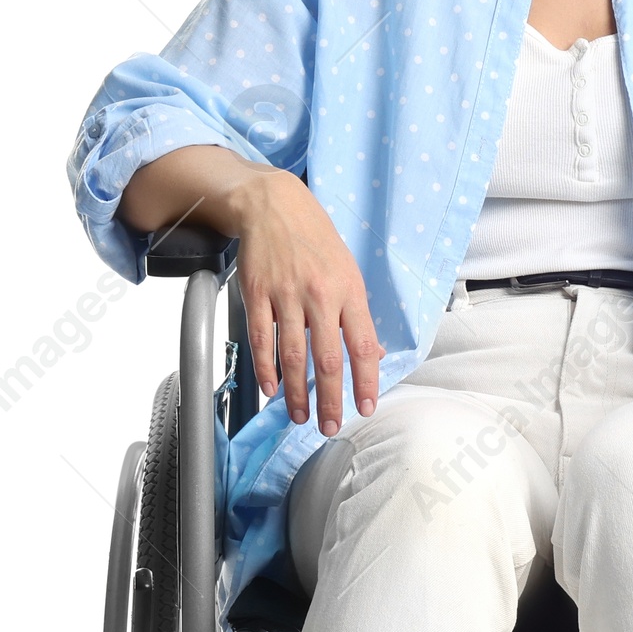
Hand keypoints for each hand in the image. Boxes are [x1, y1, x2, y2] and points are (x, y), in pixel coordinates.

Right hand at [229, 168, 384, 434]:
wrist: (275, 205)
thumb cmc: (316, 241)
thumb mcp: (349, 272)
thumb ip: (359, 316)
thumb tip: (374, 355)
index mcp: (349, 291)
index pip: (363, 346)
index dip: (366, 381)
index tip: (366, 408)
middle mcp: (320, 295)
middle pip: (328, 359)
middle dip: (330, 399)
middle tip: (329, 426)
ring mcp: (286, 295)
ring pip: (293, 355)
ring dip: (296, 393)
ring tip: (299, 416)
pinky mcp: (257, 294)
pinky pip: (262, 339)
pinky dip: (265, 368)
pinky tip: (270, 389)